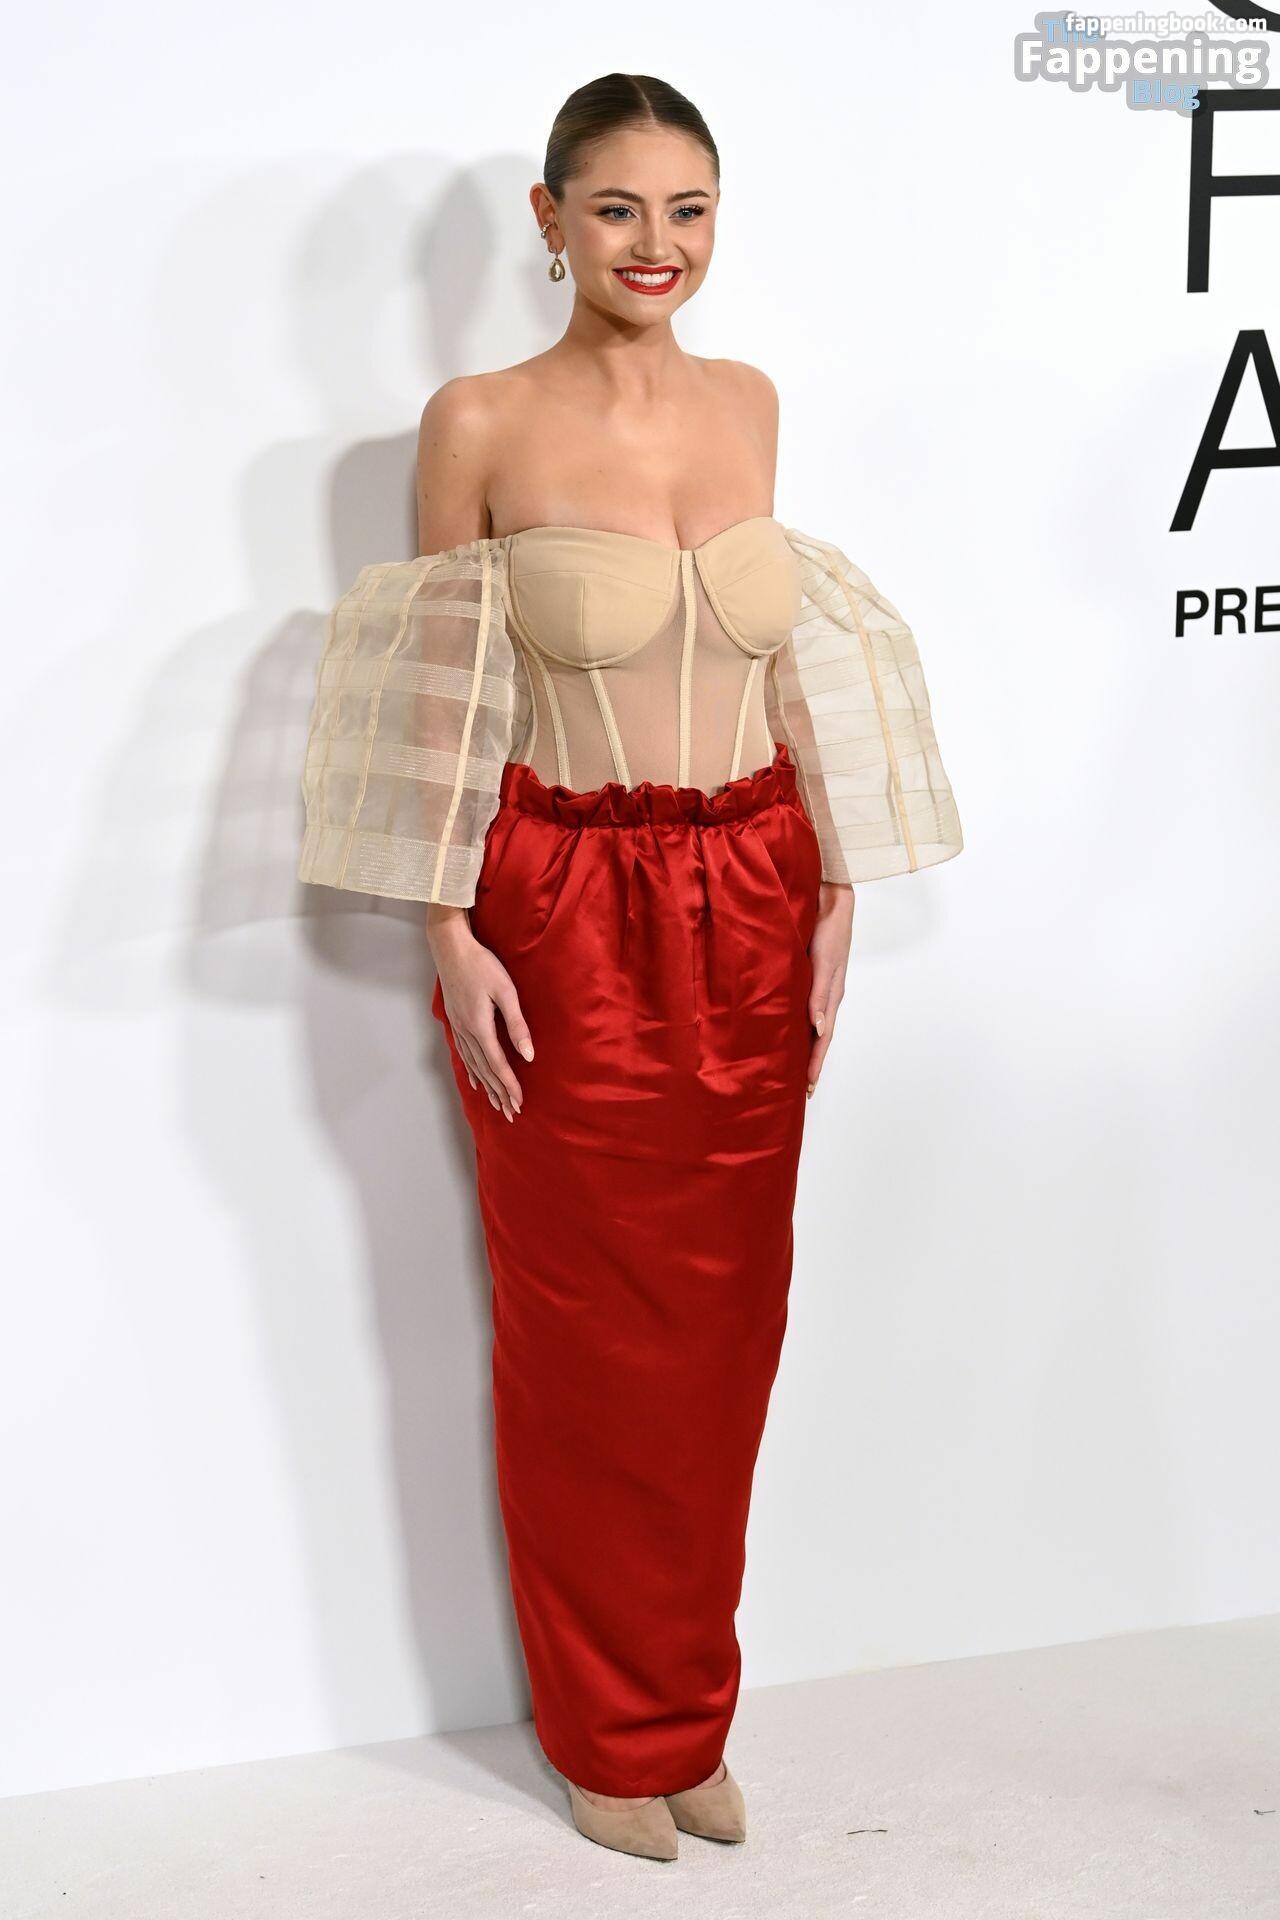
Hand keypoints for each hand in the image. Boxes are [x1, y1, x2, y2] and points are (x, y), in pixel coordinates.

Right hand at [427, 907, 532, 1121]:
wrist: (451, 948)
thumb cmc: (482, 964)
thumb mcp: (506, 991)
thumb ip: (517, 1024)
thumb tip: (528, 1056)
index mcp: (480, 1027)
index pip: (498, 1064)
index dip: (510, 1086)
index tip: (520, 1103)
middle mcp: (466, 1032)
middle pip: (485, 1071)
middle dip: (499, 1093)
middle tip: (511, 1114)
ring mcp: (458, 1027)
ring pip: (474, 1065)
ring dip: (487, 1086)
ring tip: (496, 1104)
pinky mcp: (455, 1021)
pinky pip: (464, 1054)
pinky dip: (472, 1071)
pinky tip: (476, 1080)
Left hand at [807, 882, 853, 1095]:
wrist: (829, 901)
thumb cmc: (829, 931)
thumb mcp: (825, 964)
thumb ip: (819, 995)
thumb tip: (818, 1029)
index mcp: (830, 996)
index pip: (822, 1039)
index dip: (815, 1064)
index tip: (808, 1088)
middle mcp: (823, 996)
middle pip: (817, 1037)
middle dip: (810, 1063)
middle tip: (800, 1089)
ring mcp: (816, 986)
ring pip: (808, 1025)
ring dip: (802, 1047)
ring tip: (791, 1068)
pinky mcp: (806, 975)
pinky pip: (800, 1007)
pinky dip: (795, 1024)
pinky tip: (784, 1030)